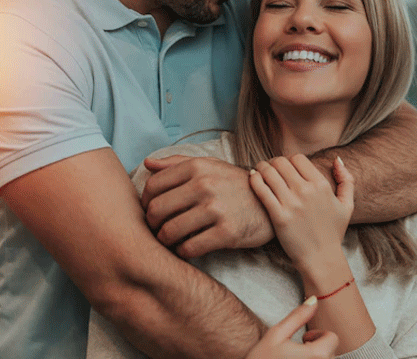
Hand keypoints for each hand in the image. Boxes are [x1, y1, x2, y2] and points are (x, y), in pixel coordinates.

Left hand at [141, 155, 274, 257]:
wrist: (271, 203)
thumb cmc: (234, 185)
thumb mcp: (210, 166)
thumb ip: (177, 163)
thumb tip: (147, 164)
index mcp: (197, 167)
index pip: (153, 186)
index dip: (145, 202)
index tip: (149, 211)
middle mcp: (205, 185)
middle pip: (156, 210)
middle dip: (151, 224)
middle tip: (157, 230)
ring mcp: (216, 209)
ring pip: (170, 232)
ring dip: (165, 241)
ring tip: (170, 241)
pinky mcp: (227, 232)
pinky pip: (190, 248)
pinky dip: (183, 252)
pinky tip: (186, 249)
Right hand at [245, 297, 337, 358]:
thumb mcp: (277, 334)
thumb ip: (298, 316)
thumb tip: (314, 299)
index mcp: (316, 355)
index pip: (333, 338)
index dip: (317, 335)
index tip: (303, 339)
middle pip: (331, 352)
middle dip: (318, 348)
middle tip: (297, 351)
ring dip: (316, 358)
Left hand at [249, 155, 353, 268]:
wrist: (322, 259)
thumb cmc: (333, 233)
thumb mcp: (347, 205)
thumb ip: (347, 180)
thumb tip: (337, 160)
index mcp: (321, 185)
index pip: (297, 158)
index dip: (288, 159)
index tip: (283, 166)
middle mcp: (306, 191)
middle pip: (281, 162)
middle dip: (272, 162)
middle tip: (268, 167)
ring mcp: (292, 203)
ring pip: (269, 172)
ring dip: (261, 168)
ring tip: (258, 171)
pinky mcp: (278, 216)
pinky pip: (261, 189)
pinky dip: (254, 179)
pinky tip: (252, 178)